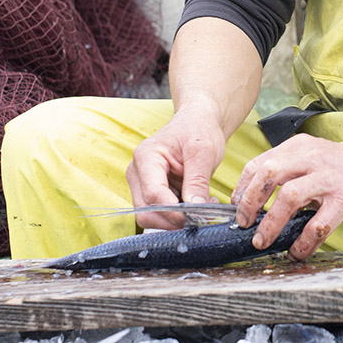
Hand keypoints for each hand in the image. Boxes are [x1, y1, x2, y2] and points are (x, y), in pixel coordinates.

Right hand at [125, 111, 226, 228]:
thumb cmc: (198, 130)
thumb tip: (195, 210)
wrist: (197, 122)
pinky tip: (197, 204)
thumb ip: (198, 180)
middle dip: (174, 219)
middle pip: (146, 211)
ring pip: (151, 217)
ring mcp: (141, 184)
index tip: (197, 217)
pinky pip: (159, 214)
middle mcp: (137, 172)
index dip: (174, 211)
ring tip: (203, 207)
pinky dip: (178, 216)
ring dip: (177, 220)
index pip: (153, 194)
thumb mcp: (204, 151)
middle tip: (204, 215)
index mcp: (146, 157)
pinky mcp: (150, 193)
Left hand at [231, 135, 342, 258]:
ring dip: (271, 223)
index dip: (242, 187)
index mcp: (299, 147)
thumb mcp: (313, 157)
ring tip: (263, 242)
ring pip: (290, 198)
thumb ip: (288, 170)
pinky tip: (297, 252)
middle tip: (244, 224)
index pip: (260, 163)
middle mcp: (311, 159)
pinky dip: (303, 242)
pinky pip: (318, 225)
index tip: (236, 207)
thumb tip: (254, 198)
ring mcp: (328, 179)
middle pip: (269, 174)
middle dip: (250, 202)